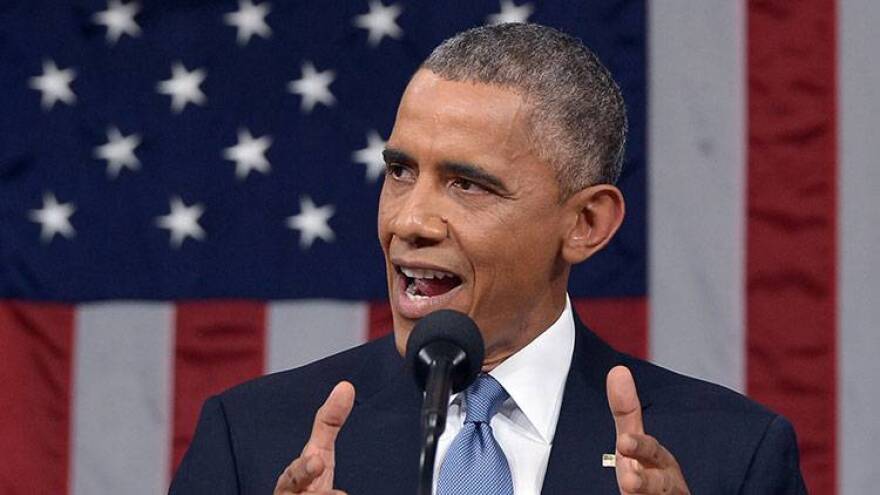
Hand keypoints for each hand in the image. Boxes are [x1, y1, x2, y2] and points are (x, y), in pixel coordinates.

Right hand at [274, 381, 355, 494]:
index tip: (316, 461)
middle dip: (309, 485)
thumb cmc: (308, 485)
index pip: (292, 477)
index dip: (302, 469)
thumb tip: (346, 387)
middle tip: (332, 485)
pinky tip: (344, 493)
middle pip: (297, 491)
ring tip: (342, 494)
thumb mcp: (317, 453)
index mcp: (290, 483)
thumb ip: (328, 423)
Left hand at [607, 366, 689, 494]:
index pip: (651, 452)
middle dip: (647, 483)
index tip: (623, 442)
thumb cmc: (649, 473)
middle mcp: (667, 485)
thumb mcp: (635, 444)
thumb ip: (626, 412)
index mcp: (660, 463)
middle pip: (661, 485)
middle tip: (629, 481)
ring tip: (629, 487)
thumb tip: (618, 371)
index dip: (640, 447)